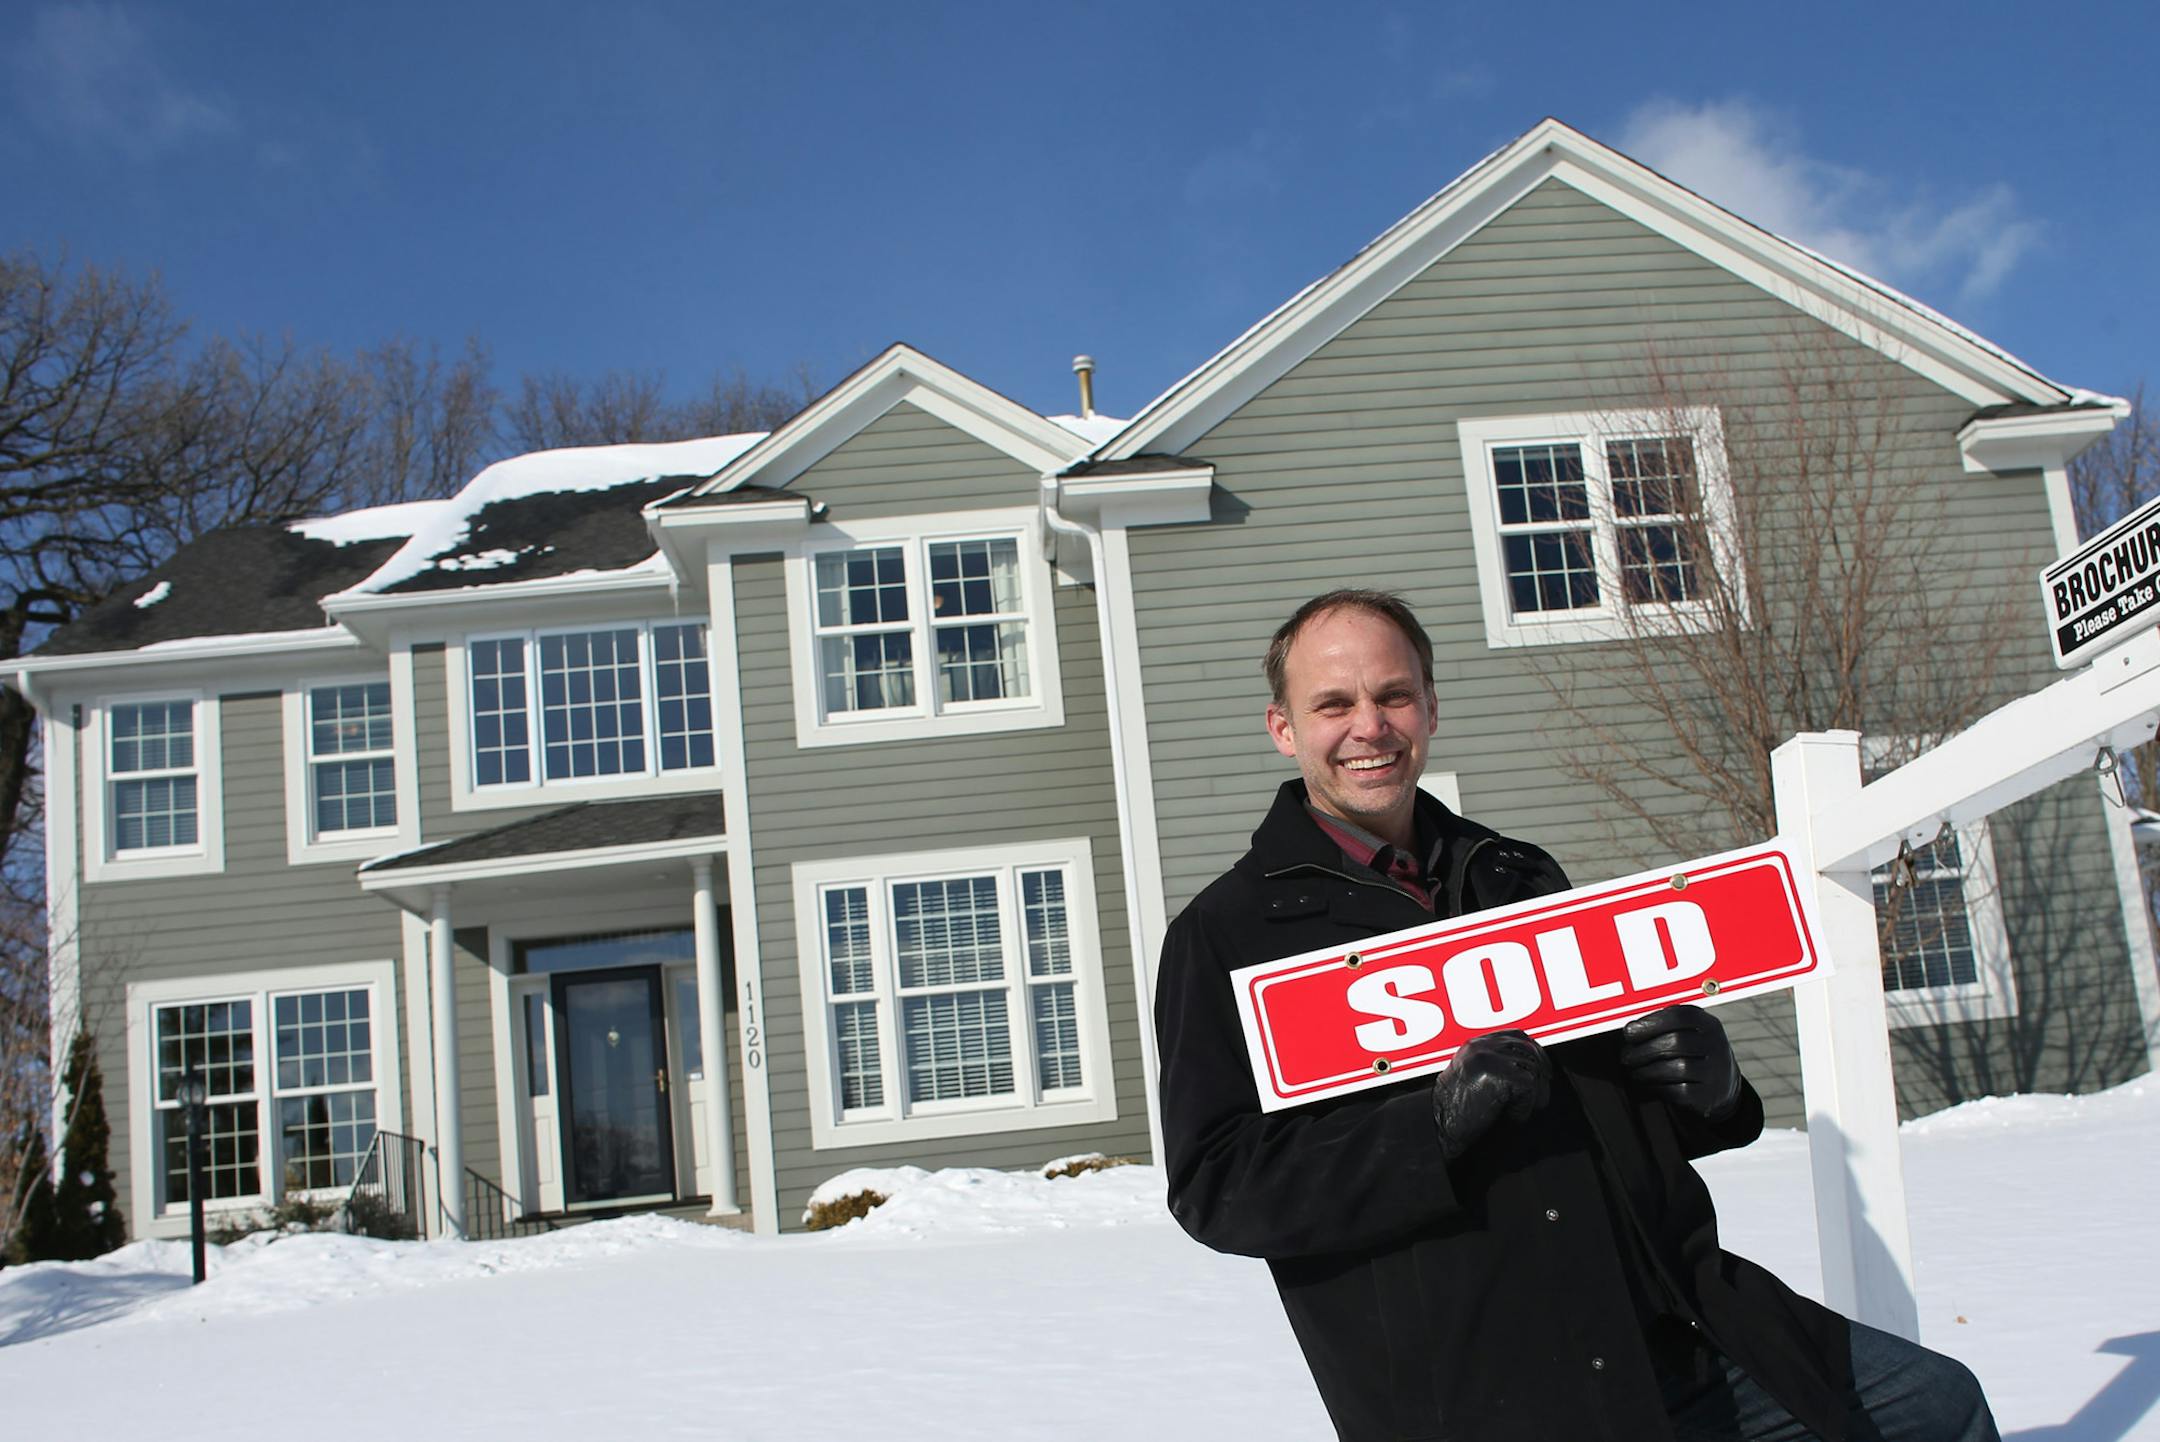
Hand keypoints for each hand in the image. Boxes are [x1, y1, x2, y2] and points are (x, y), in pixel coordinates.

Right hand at [1430, 1030, 1549, 1160]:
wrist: (1438, 1128)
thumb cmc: (1453, 1112)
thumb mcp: (1472, 1080)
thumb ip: (1494, 1067)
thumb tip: (1527, 1067)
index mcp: (1475, 1045)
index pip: (1516, 1035)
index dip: (1534, 1052)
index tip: (1544, 1071)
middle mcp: (1482, 1046)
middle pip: (1528, 1049)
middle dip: (1541, 1072)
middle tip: (1542, 1097)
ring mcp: (1489, 1058)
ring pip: (1532, 1069)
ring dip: (1534, 1095)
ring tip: (1520, 1112)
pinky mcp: (1498, 1075)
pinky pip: (1528, 1088)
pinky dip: (1525, 1107)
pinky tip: (1513, 1117)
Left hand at [1620, 1005, 1740, 1119]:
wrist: (1722, 1085)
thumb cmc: (1693, 1053)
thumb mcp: (1688, 1032)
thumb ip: (1664, 1026)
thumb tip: (1631, 1031)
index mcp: (1708, 1024)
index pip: (1679, 1016)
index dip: (1650, 1023)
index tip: (1629, 1032)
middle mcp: (1716, 1045)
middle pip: (1676, 1042)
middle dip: (1644, 1050)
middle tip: (1626, 1056)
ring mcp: (1715, 1071)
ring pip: (1678, 1068)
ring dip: (1648, 1070)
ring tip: (1635, 1071)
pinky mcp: (1709, 1094)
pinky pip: (1680, 1090)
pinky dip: (1658, 1087)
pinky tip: (1648, 1084)